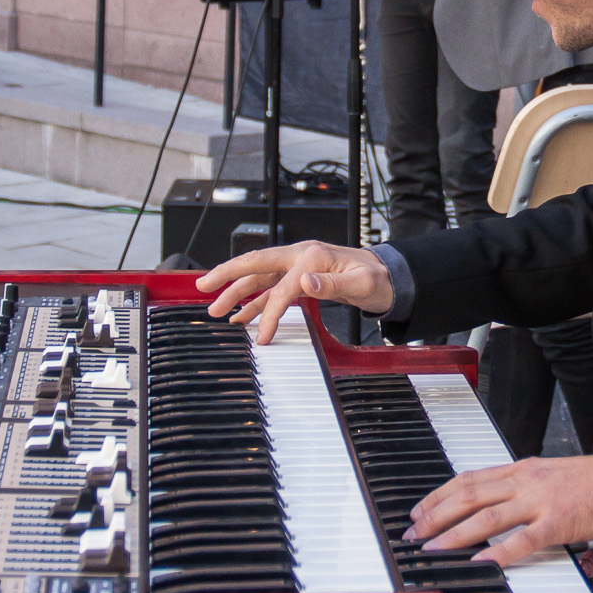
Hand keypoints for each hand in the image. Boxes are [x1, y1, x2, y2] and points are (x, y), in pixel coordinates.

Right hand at [197, 241, 393, 343]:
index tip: (261, 336)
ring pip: (259, 277)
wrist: (389, 276)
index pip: (280, 286)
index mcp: (312, 256)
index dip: (268, 312)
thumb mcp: (362, 283)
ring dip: (236, 292)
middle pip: (255, 264)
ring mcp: (298, 266)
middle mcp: (300, 257)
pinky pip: (271, 288)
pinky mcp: (300, 277)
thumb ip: (333, 285)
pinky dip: (255, 301)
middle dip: (227, 275)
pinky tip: (242, 315)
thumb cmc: (377, 279)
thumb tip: (305, 282)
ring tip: (216, 310)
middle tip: (203, 287)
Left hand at [406, 451, 592, 568]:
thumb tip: (494, 500)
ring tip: (433, 548)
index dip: (439, 495)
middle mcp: (526, 481)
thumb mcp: (550, 473)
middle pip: (469, 495)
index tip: (419, 510)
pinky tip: (479, 564)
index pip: (469, 478)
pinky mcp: (558, 524)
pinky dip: (497, 554)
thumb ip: (522, 485)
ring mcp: (540, 502)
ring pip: (486, 516)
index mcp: (522, 468)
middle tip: (413, 534)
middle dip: (436, 515)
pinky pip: (522, 541)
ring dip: (454, 534)